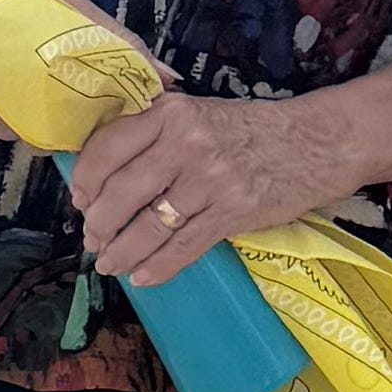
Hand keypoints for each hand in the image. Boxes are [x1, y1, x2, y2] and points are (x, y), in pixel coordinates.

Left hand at [64, 92, 356, 288]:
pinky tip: (142, 277)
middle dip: (99, 224)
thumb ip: (154, 133)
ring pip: (148, 227)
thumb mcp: (196, 113)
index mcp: (170, 114)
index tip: (79, 199)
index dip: (84, 180)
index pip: (107, 148)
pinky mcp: (232, 213)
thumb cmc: (248, 128)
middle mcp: (185, 145)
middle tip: (92, 238)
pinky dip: (158, 267)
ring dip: (121, 252)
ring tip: (109, 263)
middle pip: (120, 193)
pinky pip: (184, 247)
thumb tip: (105, 170)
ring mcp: (209, 181)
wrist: (312, 142)